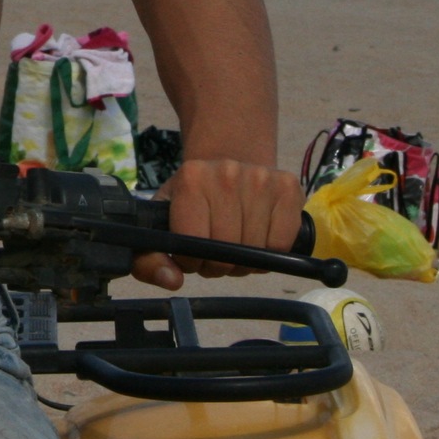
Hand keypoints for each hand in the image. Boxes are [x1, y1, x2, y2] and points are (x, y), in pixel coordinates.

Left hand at [134, 158, 301, 287]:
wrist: (230, 157)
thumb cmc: (194, 197)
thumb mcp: (162, 220)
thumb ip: (150, 257)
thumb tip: (172, 280)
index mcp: (191, 178)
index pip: (193, 243)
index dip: (191, 261)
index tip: (191, 255)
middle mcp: (227, 173)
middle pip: (227, 250)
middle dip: (218, 264)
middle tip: (215, 253)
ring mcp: (261, 178)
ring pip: (256, 251)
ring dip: (245, 262)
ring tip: (236, 245)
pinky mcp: (289, 187)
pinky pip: (282, 244)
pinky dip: (271, 253)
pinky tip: (258, 238)